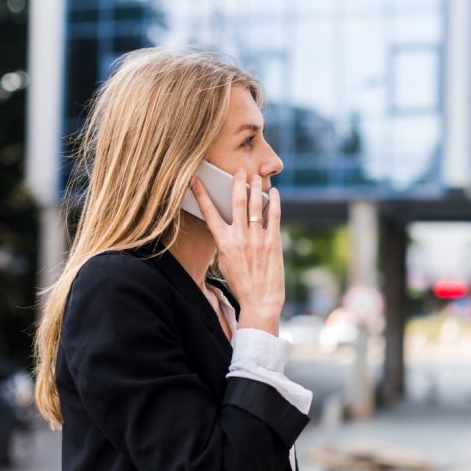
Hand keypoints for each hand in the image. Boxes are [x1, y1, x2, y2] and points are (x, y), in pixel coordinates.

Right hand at [189, 170, 282, 334]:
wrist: (260, 301)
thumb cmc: (241, 283)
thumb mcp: (225, 261)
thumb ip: (226, 240)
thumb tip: (227, 223)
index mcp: (223, 242)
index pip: (209, 213)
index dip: (202, 194)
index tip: (196, 179)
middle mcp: (239, 237)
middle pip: (237, 203)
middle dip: (237, 183)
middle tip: (238, 169)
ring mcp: (258, 238)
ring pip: (256, 205)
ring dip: (255, 188)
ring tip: (255, 176)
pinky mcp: (274, 242)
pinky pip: (274, 216)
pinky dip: (274, 202)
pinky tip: (274, 193)